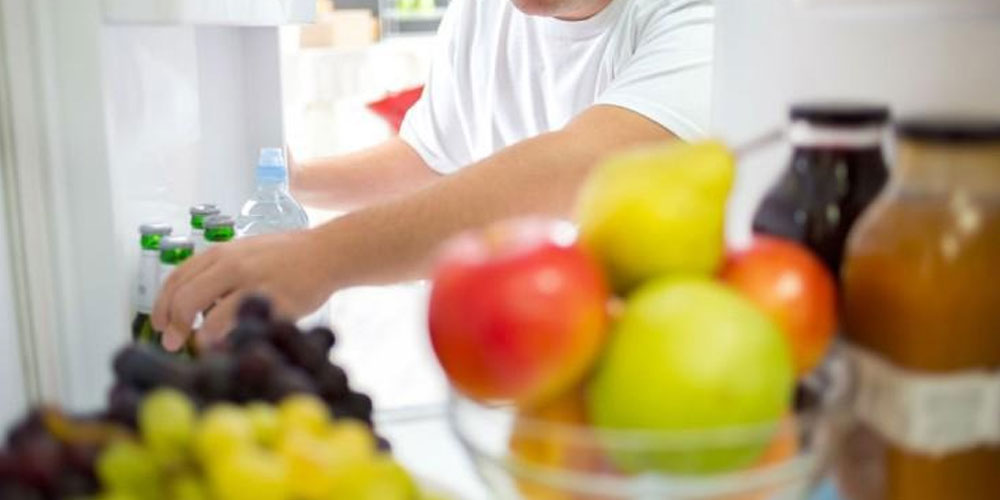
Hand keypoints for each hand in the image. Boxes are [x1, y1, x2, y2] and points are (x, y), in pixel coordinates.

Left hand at [152, 229, 336, 351]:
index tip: (161, 324)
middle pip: (185, 299)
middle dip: (174, 326)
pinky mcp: (274, 302)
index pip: (176, 278)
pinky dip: (228, 340)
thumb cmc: (287, 256)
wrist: (327, 252)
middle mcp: (232, 265)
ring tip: (202, 346)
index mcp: (221, 253)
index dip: (162, 305)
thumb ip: (221, 273)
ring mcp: (253, 283)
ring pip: (209, 317)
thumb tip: (196, 306)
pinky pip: (241, 326)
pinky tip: (229, 344)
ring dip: (199, 338)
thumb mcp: (246, 253)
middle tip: (173, 343)